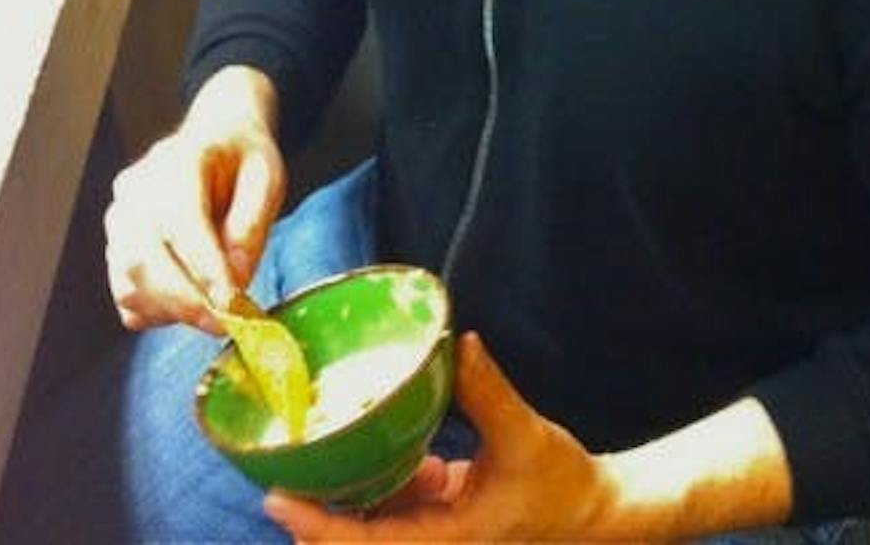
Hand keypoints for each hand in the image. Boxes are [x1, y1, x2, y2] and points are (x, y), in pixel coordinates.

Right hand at [104, 65, 285, 332]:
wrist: (216, 137)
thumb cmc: (243, 158)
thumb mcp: (267, 176)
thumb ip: (252, 222)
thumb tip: (237, 278)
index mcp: (178, 160)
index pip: (180, 222)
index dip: (203, 270)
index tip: (231, 306)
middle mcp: (137, 189)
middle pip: (144, 259)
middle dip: (186, 302)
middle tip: (226, 323)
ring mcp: (119, 217)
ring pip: (129, 282)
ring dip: (171, 310)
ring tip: (214, 312)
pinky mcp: (116, 245)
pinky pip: (126, 294)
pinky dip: (156, 310)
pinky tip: (191, 301)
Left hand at [264, 332, 653, 541]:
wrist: (596, 515)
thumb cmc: (564, 486)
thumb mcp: (525, 437)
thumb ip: (489, 393)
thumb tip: (460, 343)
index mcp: (449, 540)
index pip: (370, 544)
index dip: (320, 527)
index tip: (280, 501)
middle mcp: (434, 542)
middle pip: (357, 538)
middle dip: (314, 511)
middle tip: (273, 470)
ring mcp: (435, 531)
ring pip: (371, 519)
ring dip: (339, 492)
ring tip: (302, 449)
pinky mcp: (442, 514)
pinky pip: (395, 498)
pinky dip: (375, 472)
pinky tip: (360, 436)